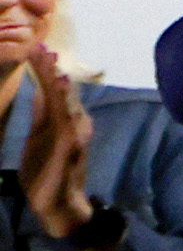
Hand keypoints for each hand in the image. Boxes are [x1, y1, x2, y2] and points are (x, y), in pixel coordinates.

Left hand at [19, 49, 94, 246]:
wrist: (58, 204)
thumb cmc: (47, 173)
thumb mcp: (39, 139)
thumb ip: (41, 116)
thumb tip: (39, 92)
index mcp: (64, 122)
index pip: (55, 91)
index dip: (47, 71)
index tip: (39, 49)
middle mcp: (75, 123)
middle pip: (62, 91)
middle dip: (51, 69)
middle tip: (42, 45)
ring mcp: (75, 132)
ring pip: (65, 99)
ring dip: (56, 78)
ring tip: (50, 58)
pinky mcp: (71, 143)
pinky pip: (66, 116)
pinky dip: (64, 99)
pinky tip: (60, 84)